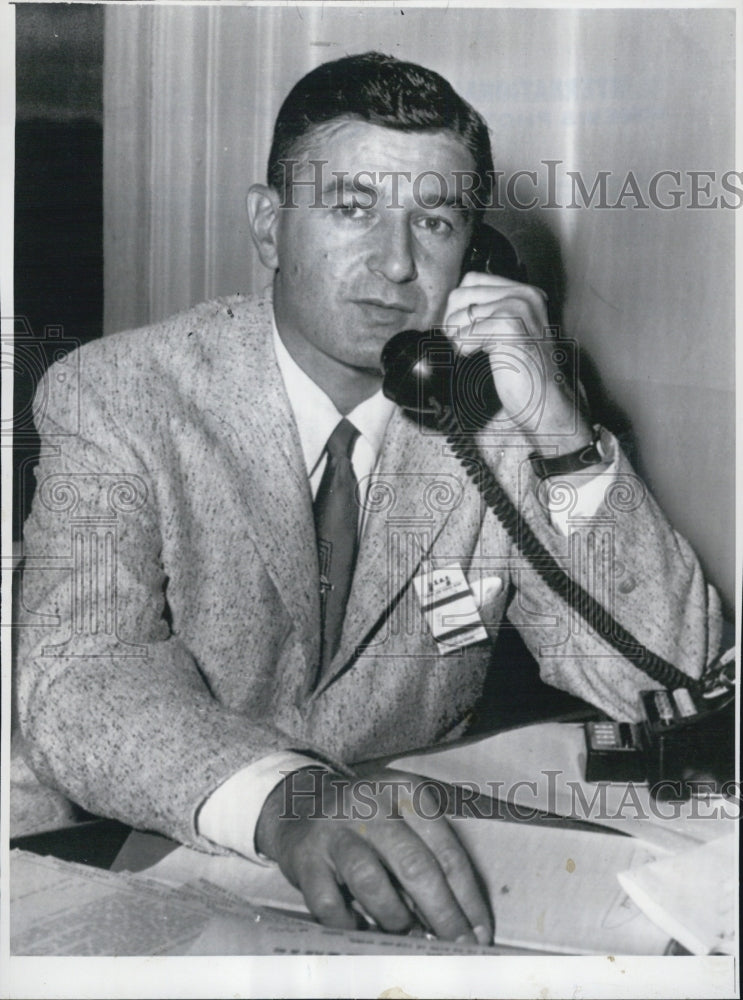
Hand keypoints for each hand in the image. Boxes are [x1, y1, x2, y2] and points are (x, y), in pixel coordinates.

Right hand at [255, 766, 492, 943]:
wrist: (301, 806)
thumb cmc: (367, 822)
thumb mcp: (403, 821)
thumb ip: (429, 859)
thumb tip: (458, 921)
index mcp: (406, 794)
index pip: (446, 851)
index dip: (467, 897)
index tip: (478, 932)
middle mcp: (371, 805)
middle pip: (415, 865)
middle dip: (442, 914)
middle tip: (454, 946)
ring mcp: (335, 829)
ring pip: (372, 881)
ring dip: (395, 917)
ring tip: (406, 932)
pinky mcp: (305, 856)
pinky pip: (328, 901)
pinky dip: (348, 922)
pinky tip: (359, 927)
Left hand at [444, 272, 592, 453]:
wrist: (547, 399)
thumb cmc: (524, 371)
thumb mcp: (508, 331)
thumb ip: (488, 311)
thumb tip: (451, 306)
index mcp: (524, 292)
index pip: (472, 280)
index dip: (458, 306)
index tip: (462, 330)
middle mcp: (523, 295)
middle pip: (462, 294)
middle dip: (452, 322)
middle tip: (461, 344)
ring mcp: (518, 308)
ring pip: (461, 314)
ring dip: (456, 337)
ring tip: (469, 352)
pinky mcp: (509, 326)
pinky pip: (465, 334)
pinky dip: (463, 350)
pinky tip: (476, 359)